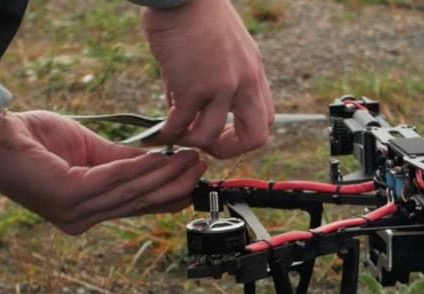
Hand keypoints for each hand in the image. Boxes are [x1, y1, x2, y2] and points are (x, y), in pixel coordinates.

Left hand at [0, 111, 205, 234]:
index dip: (167, 192)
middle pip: (139, 202)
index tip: (194, 179)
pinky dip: (143, 168)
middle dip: (174, 185)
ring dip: (166, 175)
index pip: (135, 205)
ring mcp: (75, 211)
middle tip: (201, 169)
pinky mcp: (70, 195)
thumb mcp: (89, 152)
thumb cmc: (32, 140)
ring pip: (132, 192)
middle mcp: (81, 218)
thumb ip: (123, 162)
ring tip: (190, 160)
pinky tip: (163, 158)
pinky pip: (116, 180)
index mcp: (85, 211)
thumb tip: (160, 162)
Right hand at [141, 0, 274, 157]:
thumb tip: (188, 109)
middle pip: (256, 136)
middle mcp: (244, 82)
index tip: (222, 132)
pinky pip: (181, 124)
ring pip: (211, 135)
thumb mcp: (222, 47)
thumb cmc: (194, 13)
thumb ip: (215, 78)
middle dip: (230, 150)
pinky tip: (158, 130)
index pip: (266, 118)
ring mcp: (221, 86)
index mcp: (253, 72)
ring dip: (191, 140)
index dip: (245, 134)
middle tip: (205, 144)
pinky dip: (168, 132)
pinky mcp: (192, 86)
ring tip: (174, 132)